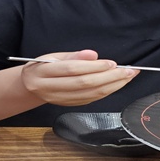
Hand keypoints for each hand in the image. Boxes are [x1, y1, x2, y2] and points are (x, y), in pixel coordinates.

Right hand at [20, 50, 137, 105]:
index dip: (94, 67)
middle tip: (128, 71)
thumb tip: (94, 55)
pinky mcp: (68, 105)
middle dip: (110, 77)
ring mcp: (59, 99)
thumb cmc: (43, 67)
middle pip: (84, 84)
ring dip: (112, 86)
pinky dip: (106, 93)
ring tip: (127, 78)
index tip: (112, 63)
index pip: (72, 69)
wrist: (31, 86)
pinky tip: (116, 85)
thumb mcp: (53, 56)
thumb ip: (74, 56)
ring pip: (90, 95)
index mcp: (43, 72)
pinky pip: (90, 100)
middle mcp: (50, 88)